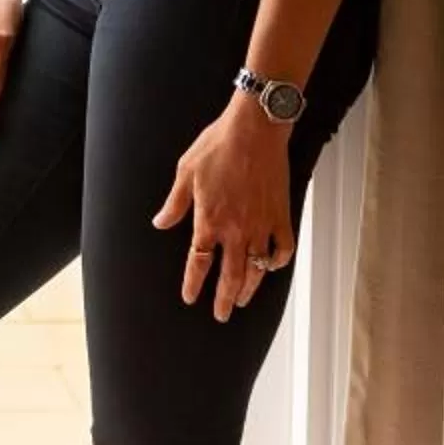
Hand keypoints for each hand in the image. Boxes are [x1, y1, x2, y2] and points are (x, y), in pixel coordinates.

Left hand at [153, 97, 296, 321]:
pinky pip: (283, 248)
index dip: (193, 283)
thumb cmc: (217, 146)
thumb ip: (175, 203)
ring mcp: (262, 225)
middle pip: (230, 276)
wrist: (255, 129)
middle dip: (224, 299)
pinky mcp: (281, 215)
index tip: (190, 297)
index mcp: (209, 220)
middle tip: (222, 315)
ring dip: (249, 288)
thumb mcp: (186, 172)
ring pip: (257, 268)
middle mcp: (236, 229)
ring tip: (243, 300)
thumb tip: (160, 223)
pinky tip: (271, 267)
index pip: (199, 262)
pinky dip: (278, 261)